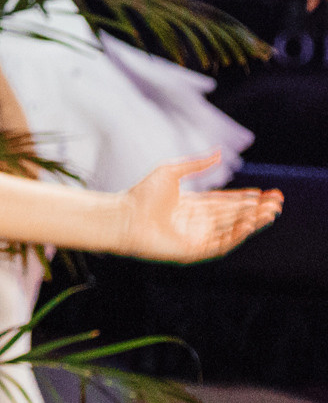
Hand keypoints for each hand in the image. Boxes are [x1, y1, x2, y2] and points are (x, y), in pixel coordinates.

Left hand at [116, 153, 282, 261]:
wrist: (124, 216)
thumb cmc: (142, 194)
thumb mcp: (171, 172)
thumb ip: (197, 164)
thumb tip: (219, 152)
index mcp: (192, 204)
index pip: (225, 202)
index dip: (246, 198)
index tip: (266, 193)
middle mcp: (196, 221)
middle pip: (233, 215)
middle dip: (256, 209)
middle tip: (277, 202)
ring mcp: (196, 236)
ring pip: (231, 229)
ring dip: (252, 221)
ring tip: (270, 212)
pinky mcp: (194, 250)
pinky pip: (221, 243)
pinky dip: (236, 234)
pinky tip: (249, 224)